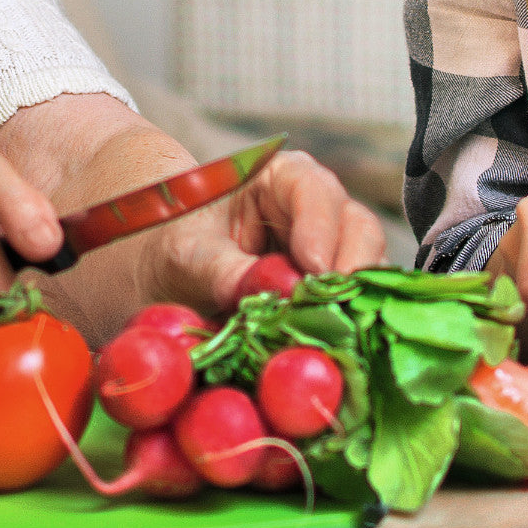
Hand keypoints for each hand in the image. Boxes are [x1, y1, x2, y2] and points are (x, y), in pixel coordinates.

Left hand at [136, 147, 388, 314]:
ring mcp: (332, 256)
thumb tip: (277, 295)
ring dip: (356, 304)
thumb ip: (228, 272)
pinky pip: (357, 307)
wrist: (160, 285)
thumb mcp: (187, 259)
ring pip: (367, 270)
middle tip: (339, 309)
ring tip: (338, 334)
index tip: (314, 268)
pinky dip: (351, 327)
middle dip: (352, 269)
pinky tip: (337, 348)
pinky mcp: (333, 298)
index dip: (320, 228)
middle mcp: (317, 212)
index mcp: (281, 179)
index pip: (314, 190)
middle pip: (357, 228)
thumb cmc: (173, 254)